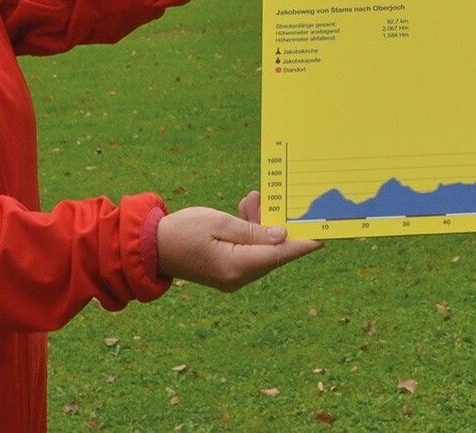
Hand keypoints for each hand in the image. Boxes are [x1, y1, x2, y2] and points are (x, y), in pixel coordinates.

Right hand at [156, 191, 321, 291]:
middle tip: (287, 199)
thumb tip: (283, 236)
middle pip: (273, 252)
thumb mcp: (218, 223)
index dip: (303, 243)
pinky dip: (250, 231)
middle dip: (279, 225)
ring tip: (251, 198)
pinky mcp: (228, 270)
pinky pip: (249, 251)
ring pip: (262, 249)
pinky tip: (245, 208)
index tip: (325, 234)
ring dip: (261, 224)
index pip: (279, 255)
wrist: (150, 247)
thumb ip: (253, 230)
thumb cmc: (181, 231)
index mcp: (236, 267)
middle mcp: (238, 277)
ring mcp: (233, 276)